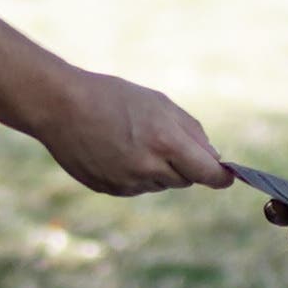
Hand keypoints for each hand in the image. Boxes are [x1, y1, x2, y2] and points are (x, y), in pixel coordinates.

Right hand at [38, 72, 231, 195]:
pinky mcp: (110, 190)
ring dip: (157, 169)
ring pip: (159, 184)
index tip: (227, 177)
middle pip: (185, 180)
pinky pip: (136, 188)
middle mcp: (148, 168)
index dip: (221, 177)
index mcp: (165, 142)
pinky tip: (115, 151)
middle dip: (184, 165)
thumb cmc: (113, 97)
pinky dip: (134, 174)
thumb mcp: (159, 103)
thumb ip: (191, 131)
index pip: (207, 174)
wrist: (60, 107)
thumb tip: (214, 158)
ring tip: (131, 140)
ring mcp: (127, 183)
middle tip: (163, 140)